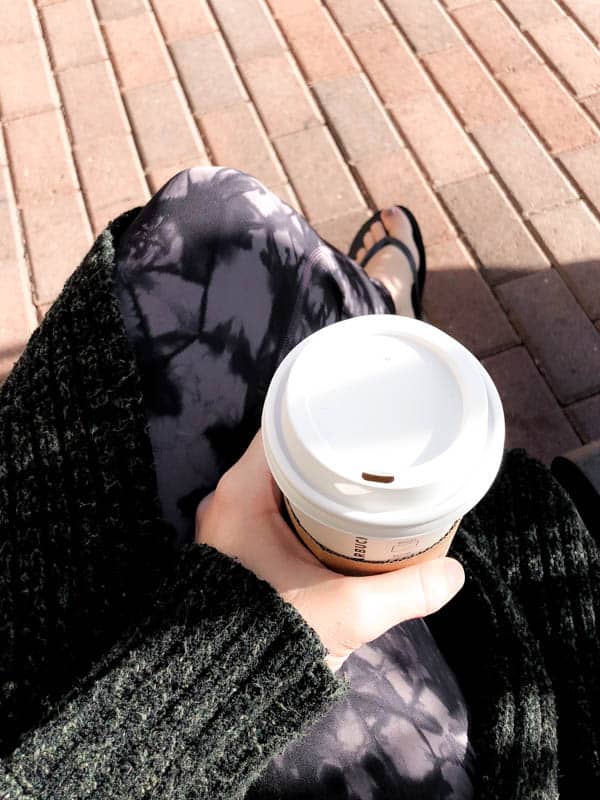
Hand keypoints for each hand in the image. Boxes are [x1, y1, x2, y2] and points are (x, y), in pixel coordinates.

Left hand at [195, 430, 464, 673]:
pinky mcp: (234, 551)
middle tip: (369, 455)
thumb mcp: (347, 612)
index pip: (280, 430)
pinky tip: (333, 521)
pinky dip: (301, 509)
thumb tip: (453, 575)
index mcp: (240, 495)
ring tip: (358, 484)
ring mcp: (227, 528)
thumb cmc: (271, 642)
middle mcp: (226, 503)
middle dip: (326, 455)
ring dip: (313, 484)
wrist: (220, 693)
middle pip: (282, 457)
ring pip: (277, 486)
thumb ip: (405, 591)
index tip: (357, 420)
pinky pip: (270, 511)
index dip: (319, 420)